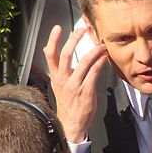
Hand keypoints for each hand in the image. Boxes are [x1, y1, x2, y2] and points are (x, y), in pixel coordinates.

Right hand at [44, 26, 107, 142]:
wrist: (71, 124)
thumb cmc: (67, 103)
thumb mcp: (57, 85)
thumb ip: (55, 67)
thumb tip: (47, 49)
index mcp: (56, 77)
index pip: (50, 55)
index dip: (53, 40)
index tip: (58, 28)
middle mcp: (63, 80)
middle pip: (66, 55)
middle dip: (74, 40)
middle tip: (82, 29)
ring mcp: (74, 86)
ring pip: (83, 62)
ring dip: (93, 51)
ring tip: (101, 44)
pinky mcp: (86, 91)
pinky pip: (94, 73)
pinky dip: (100, 62)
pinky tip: (104, 57)